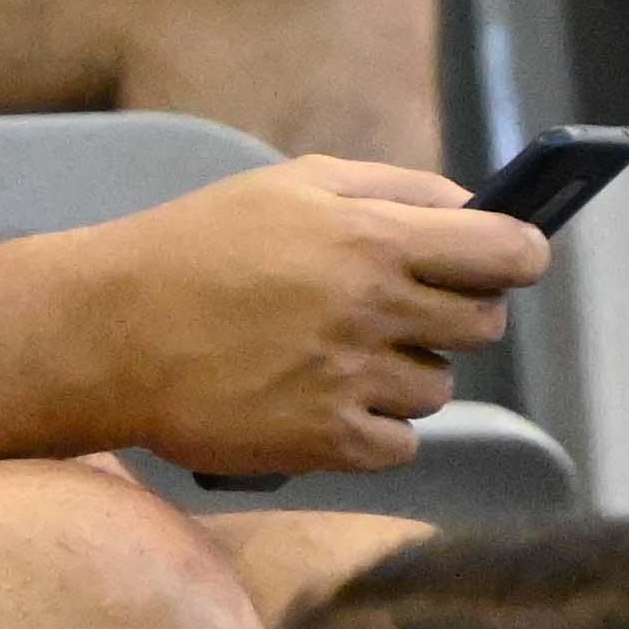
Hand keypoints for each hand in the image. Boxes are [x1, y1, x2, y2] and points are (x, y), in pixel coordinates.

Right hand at [93, 152, 542, 481]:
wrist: (109, 332)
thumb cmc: (197, 247)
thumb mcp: (294, 183)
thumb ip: (396, 188)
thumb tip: (475, 209)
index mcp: (374, 237)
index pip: (509, 253)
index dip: (519, 255)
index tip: (509, 260)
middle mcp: (375, 310)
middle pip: (485, 324)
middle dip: (458, 313)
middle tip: (401, 307)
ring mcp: (353, 382)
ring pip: (439, 388)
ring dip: (406, 373)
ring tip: (339, 355)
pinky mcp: (327, 443)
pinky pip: (400, 445)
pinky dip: (374, 428)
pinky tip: (324, 398)